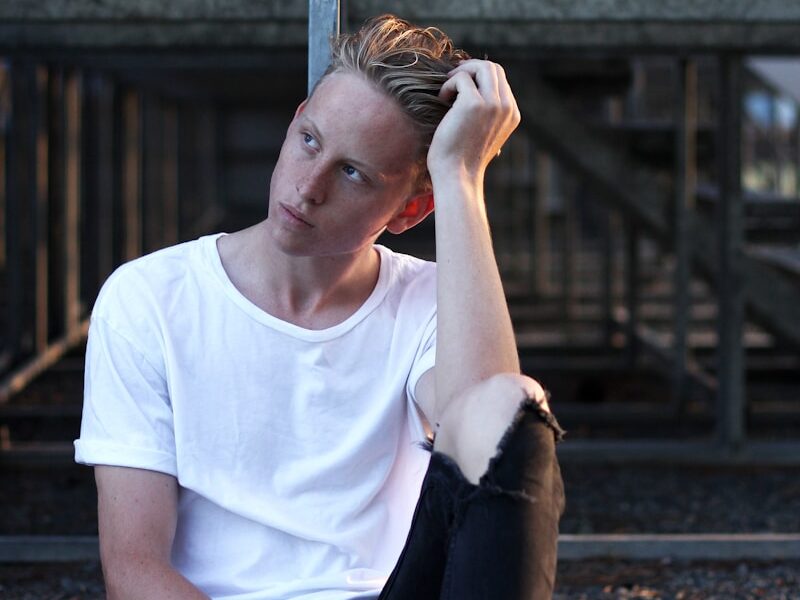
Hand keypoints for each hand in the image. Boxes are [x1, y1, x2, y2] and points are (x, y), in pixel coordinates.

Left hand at [427, 59, 519, 182]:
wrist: (456, 176)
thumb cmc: (462, 158)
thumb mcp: (483, 133)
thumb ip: (487, 113)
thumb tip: (472, 88)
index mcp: (512, 114)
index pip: (500, 79)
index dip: (479, 75)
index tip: (461, 83)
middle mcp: (506, 107)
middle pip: (493, 68)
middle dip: (470, 68)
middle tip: (451, 80)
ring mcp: (492, 104)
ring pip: (481, 67)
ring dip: (460, 74)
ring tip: (446, 93)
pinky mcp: (474, 104)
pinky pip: (461, 78)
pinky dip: (448, 86)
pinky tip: (441, 101)